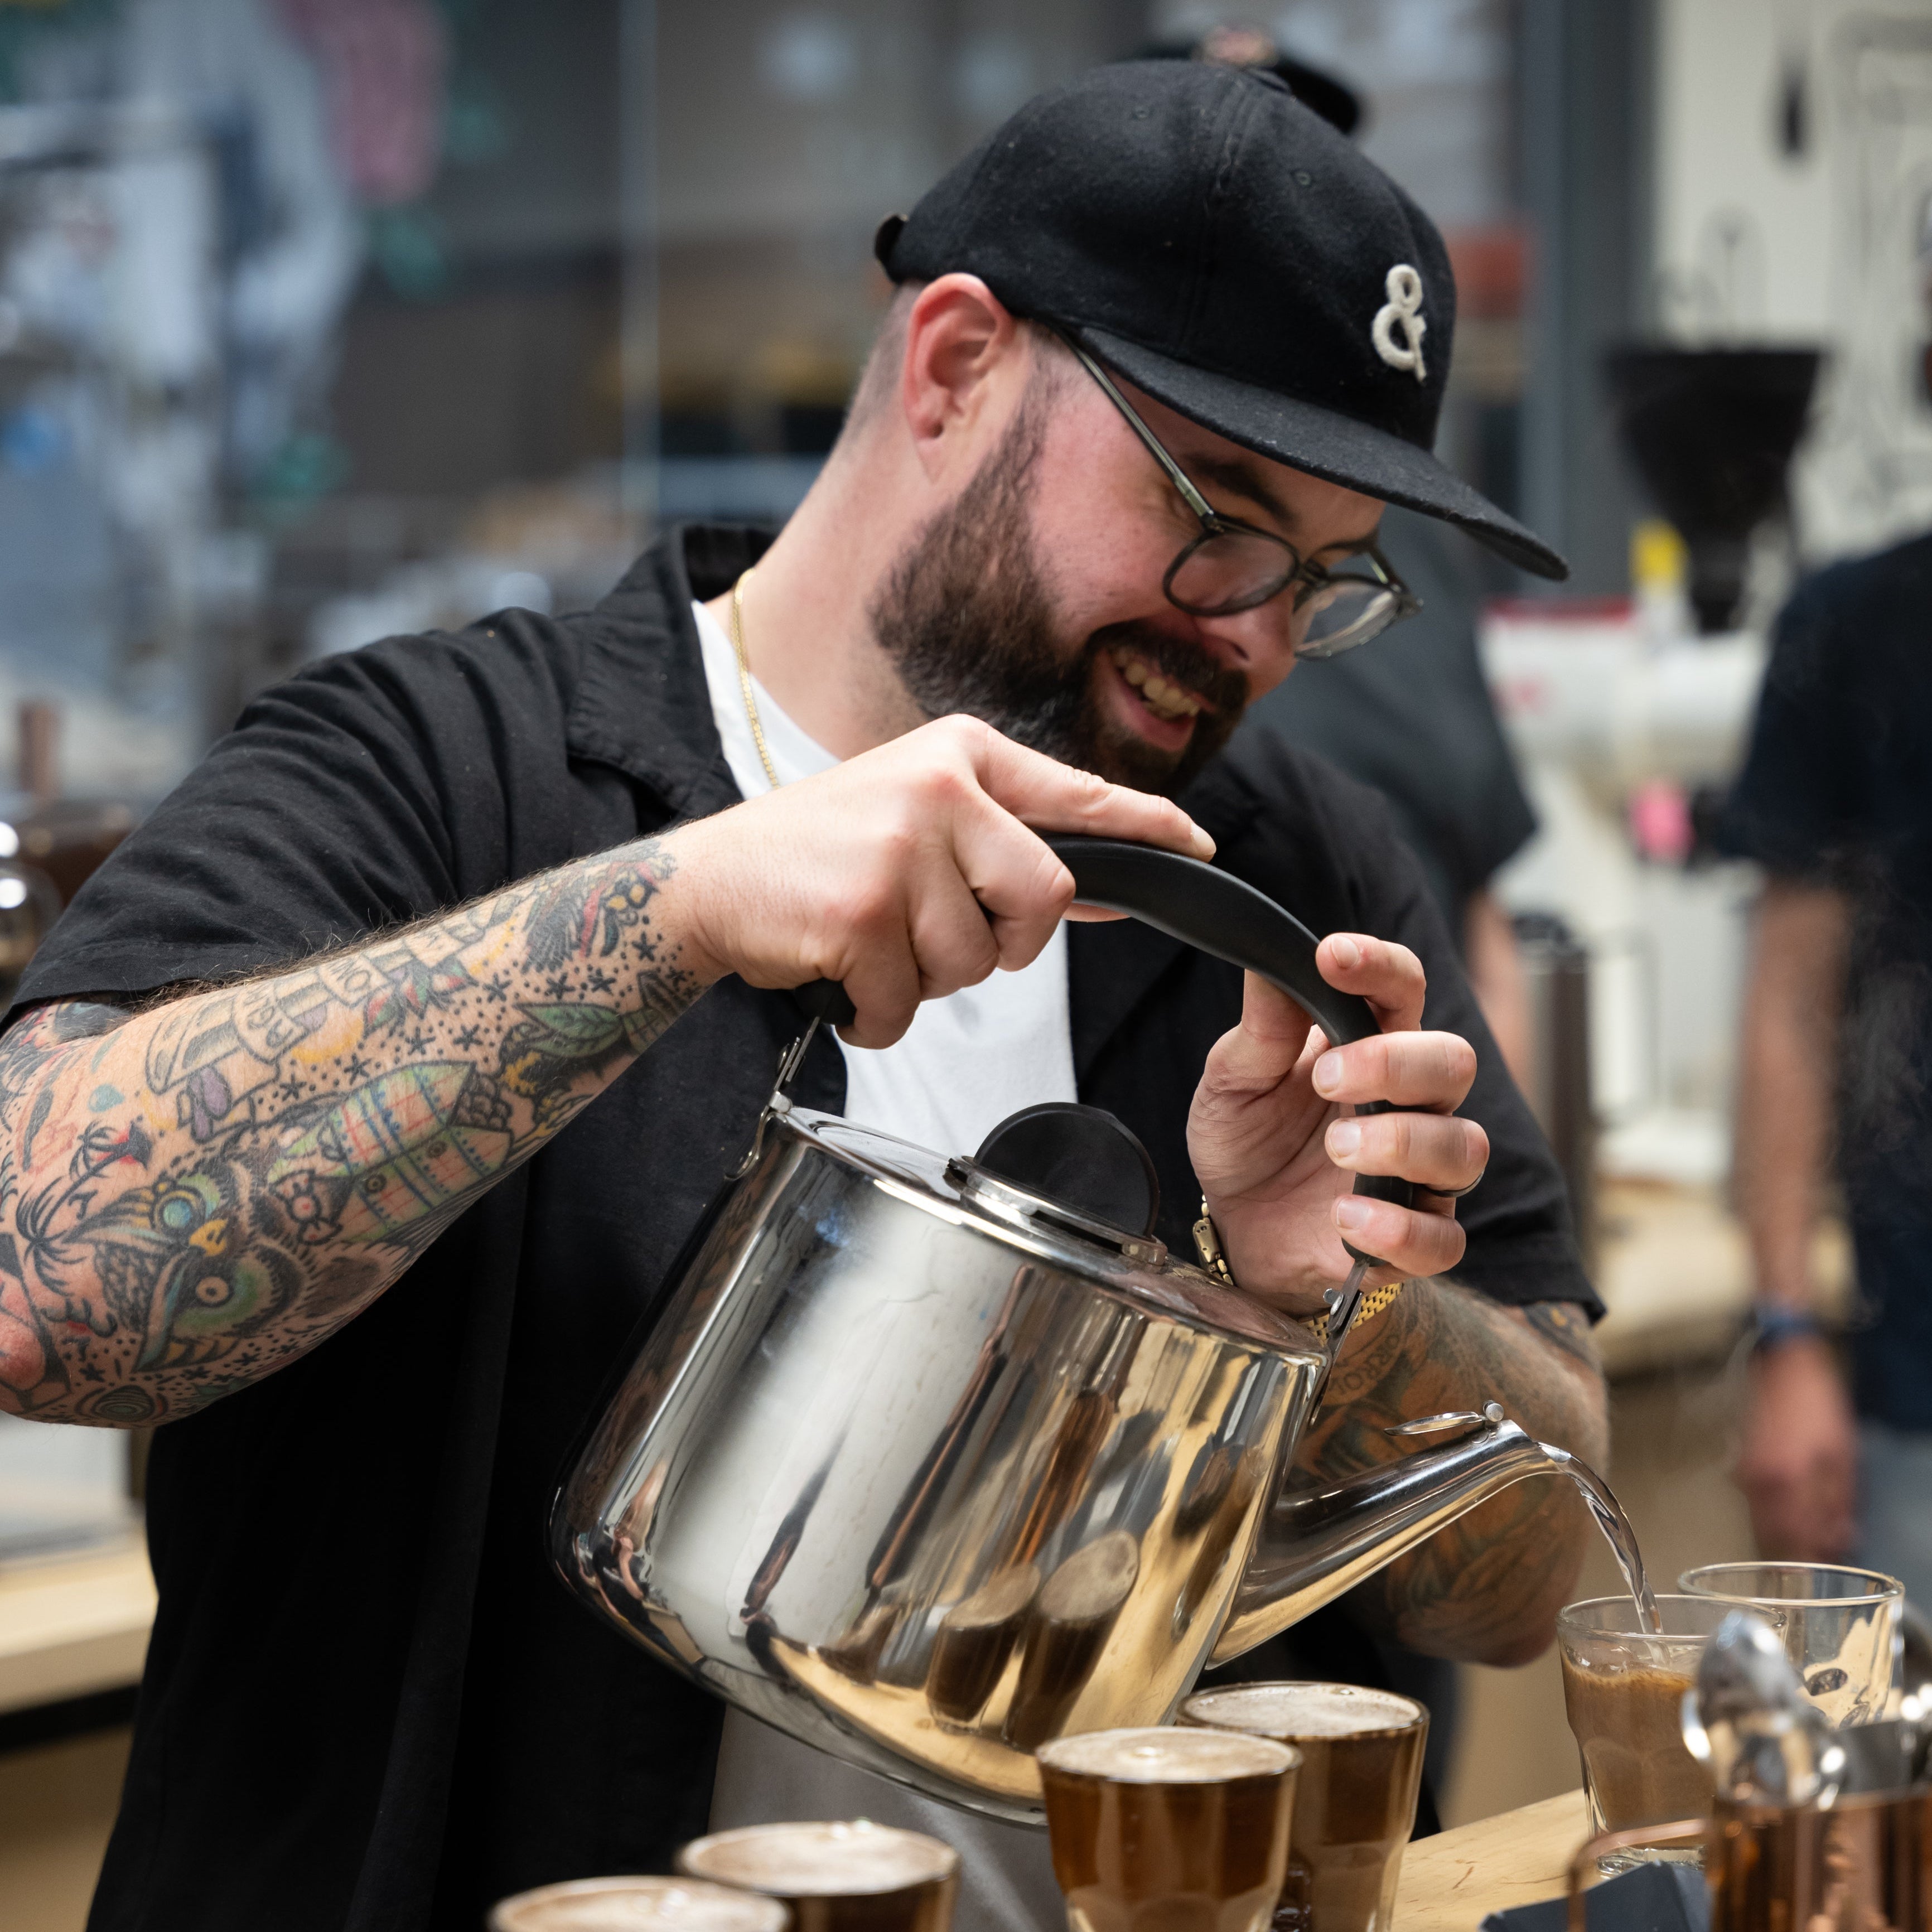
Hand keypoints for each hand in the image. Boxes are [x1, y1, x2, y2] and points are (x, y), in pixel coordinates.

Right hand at [674, 715, 1212, 1046]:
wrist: (706, 882)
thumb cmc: (818, 855)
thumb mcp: (918, 816)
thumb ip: (1008, 846)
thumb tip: (1113, 887)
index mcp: (960, 756)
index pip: (1078, 794)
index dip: (1147, 827)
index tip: (1198, 846)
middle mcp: (938, 788)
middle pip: (1045, 900)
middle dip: (1001, 943)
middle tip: (931, 933)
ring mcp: (899, 847)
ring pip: (975, 964)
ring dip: (924, 982)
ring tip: (869, 943)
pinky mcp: (862, 912)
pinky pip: (910, 1005)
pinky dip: (877, 1014)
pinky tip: (840, 974)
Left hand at [1186, 935, 1485, 1315]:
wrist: (1237, 1226)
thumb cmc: (1249, 1139)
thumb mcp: (1233, 1081)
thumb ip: (1261, 1028)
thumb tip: (1268, 960)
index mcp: (1369, 1047)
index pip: (1402, 990)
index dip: (1380, 967)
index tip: (1333, 957)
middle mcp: (1411, 1104)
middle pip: (1453, 1062)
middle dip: (1395, 1062)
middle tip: (1326, 1077)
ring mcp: (1419, 1173)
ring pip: (1464, 1147)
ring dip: (1402, 1142)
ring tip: (1336, 1147)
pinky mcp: (1413, 1239)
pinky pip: (1442, 1239)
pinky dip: (1399, 1229)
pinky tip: (1345, 1219)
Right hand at [1735, 1334, 1857, 1559]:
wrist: (1781, 1368)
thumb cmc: (1817, 1406)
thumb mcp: (1842, 1454)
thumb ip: (1838, 1500)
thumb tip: (1840, 1536)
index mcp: (1788, 1482)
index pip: (1797, 1539)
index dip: (1809, 1562)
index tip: (1819, 1576)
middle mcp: (1760, 1484)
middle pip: (1773, 1537)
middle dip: (1794, 1555)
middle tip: (1815, 1565)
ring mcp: (1746, 1475)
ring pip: (1762, 1523)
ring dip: (1784, 1537)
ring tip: (1810, 1540)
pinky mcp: (1742, 1467)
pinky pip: (1756, 1505)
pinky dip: (1773, 1517)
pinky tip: (1793, 1514)